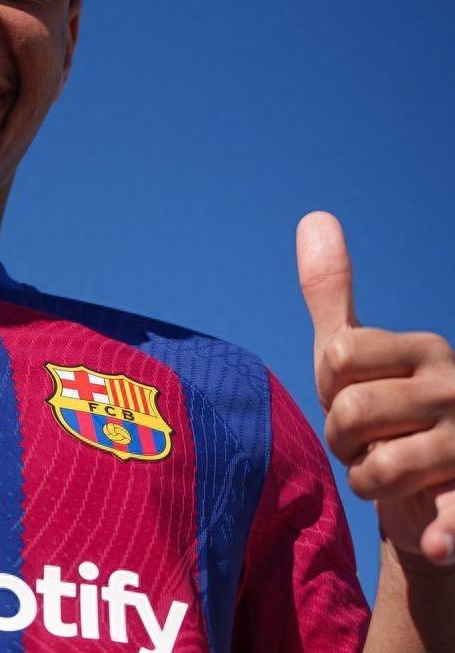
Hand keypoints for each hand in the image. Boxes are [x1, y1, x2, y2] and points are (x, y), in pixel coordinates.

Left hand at [298, 211, 454, 566]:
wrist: (435, 495)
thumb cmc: (387, 412)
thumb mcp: (354, 354)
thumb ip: (333, 292)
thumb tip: (314, 217)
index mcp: (425, 350)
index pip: (337, 356)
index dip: (328, 389)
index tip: (350, 399)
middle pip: (351, 411)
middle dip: (343, 440)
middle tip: (367, 445)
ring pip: (378, 465)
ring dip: (368, 481)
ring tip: (389, 475)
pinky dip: (445, 530)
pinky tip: (436, 539)